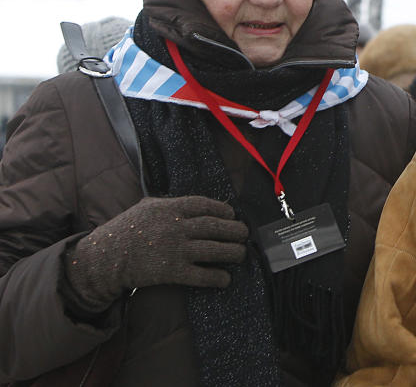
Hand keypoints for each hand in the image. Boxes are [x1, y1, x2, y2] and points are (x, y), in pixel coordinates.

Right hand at [65, 195, 247, 312]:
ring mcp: (175, 249)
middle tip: (244, 234)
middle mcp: (176, 227)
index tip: (232, 215)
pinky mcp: (172, 272)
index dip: (223, 210)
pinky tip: (226, 279)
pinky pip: (201, 275)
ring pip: (214, 250)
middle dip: (235, 230)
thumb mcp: (145, 207)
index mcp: (170, 208)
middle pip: (215, 226)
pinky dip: (217, 277)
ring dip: (232, 252)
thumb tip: (192, 204)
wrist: (104, 259)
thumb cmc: (125, 230)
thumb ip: (169, 203)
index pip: (205, 205)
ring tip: (241, 253)